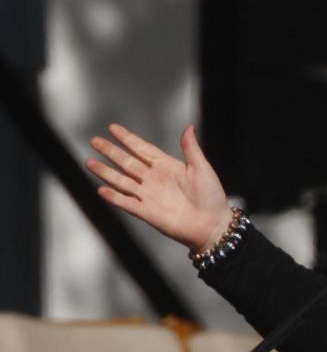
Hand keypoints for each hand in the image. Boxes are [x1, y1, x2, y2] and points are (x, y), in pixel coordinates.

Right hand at [86, 124, 234, 252]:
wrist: (212, 224)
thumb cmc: (211, 196)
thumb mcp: (202, 168)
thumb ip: (191, 148)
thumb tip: (189, 127)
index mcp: (167, 166)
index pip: (142, 149)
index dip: (128, 139)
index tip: (113, 128)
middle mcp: (154, 179)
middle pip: (127, 162)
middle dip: (111, 151)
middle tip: (95, 141)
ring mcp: (149, 195)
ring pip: (122, 181)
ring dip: (106, 172)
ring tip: (89, 162)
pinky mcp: (147, 212)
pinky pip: (126, 203)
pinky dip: (114, 197)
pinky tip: (101, 189)